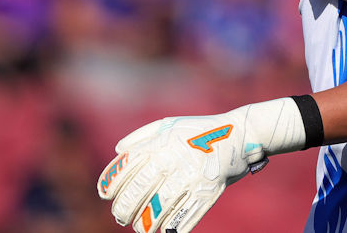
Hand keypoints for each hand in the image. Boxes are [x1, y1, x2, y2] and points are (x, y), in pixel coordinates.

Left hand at [97, 98, 306, 232]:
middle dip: (124, 208)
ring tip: (141, 227)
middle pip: (139, 190)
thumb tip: (118, 151)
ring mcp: (192, 176)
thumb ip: (142, 136)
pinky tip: (164, 230)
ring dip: (145, 223)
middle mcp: (174, 158)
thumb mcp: (171, 124)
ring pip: (159, 208)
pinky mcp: (208, 192)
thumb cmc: (200, 130)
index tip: (106, 196)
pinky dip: (171, 228)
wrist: (241, 134)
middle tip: (121, 217)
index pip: (128, 167)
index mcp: (162, 142)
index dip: (112, 185)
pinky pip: (183, 216)